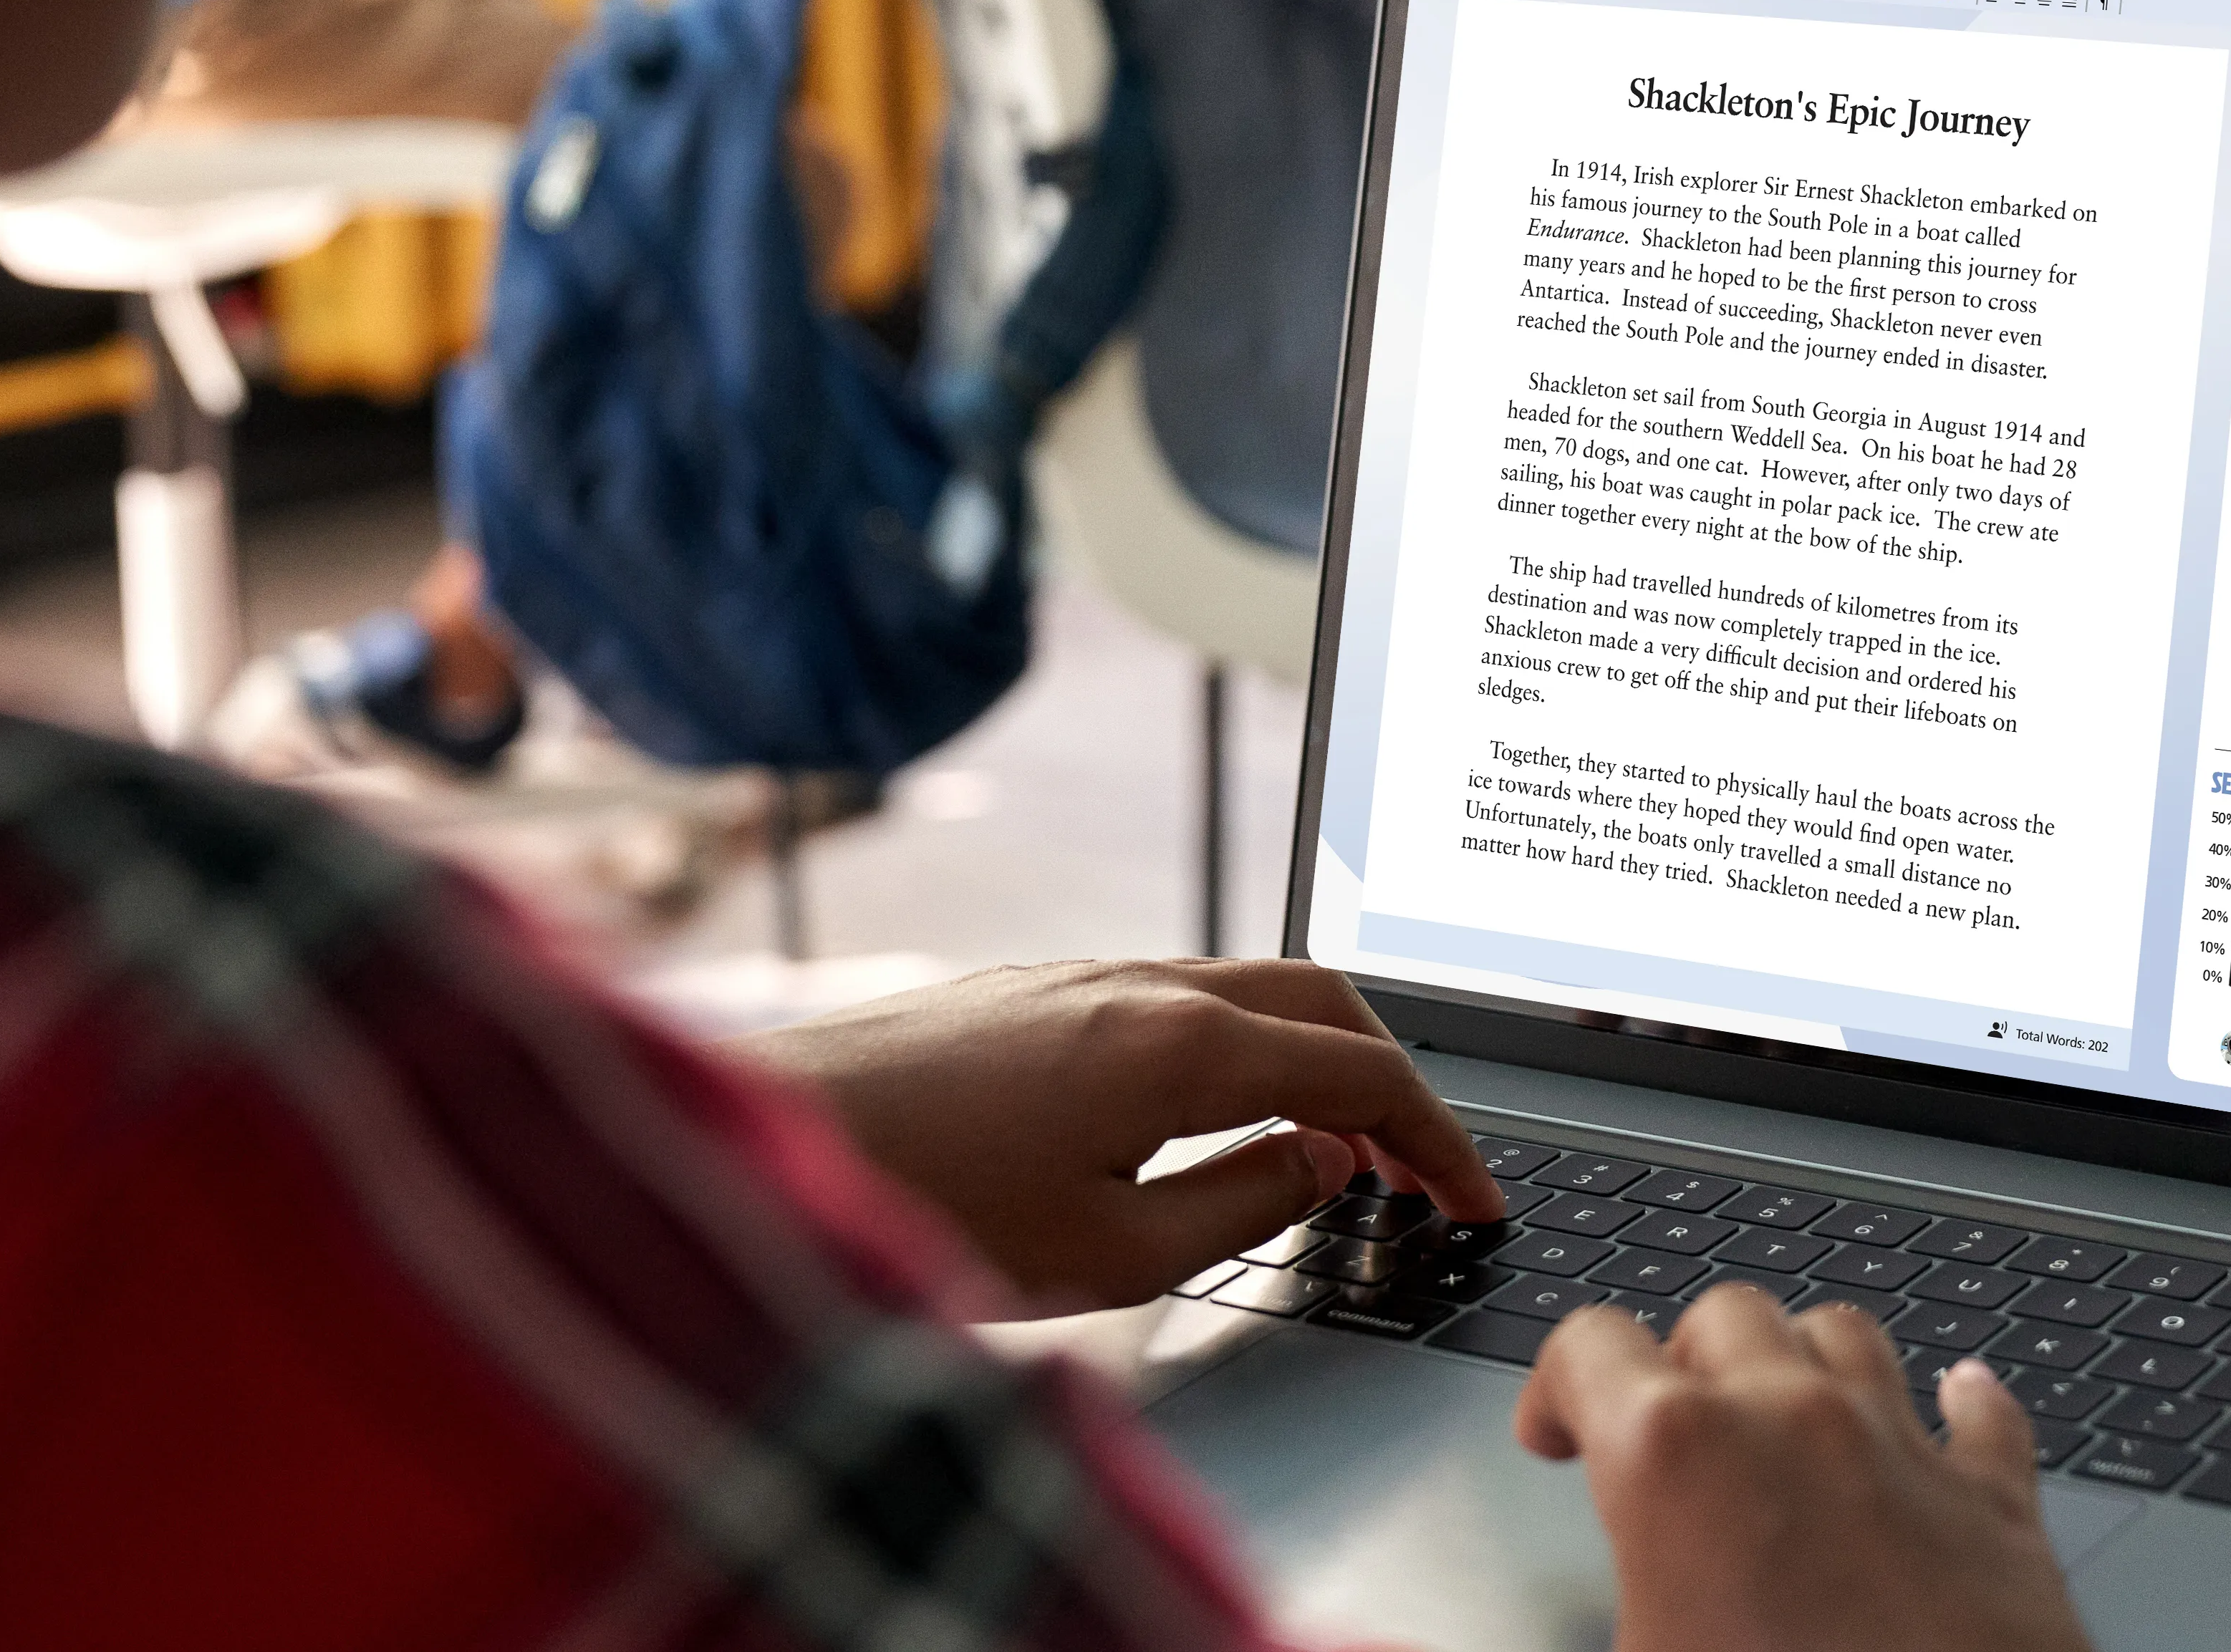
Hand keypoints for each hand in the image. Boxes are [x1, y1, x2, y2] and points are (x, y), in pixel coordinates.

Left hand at [737, 957, 1506, 1311]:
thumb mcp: (1109, 1255)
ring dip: (1314, 1058)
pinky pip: (1179, 994)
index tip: (1473, 1199)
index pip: (1362, 1074)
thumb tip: (1313, 1168)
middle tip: (1422, 1166)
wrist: (757, 1142)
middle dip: (1394, 1079)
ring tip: (1332, 1151)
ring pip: (1250, 988)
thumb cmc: (915, 1208)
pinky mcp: (1032, 988)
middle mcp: (1143, 981)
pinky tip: (1218, 1117)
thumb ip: (1239, 1206)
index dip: (1437, 1140)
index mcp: (1180, 1044)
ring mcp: (1084, 974)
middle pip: (1323, 1002)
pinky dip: (1240, 1048)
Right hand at [1518, 1287, 2092, 1651]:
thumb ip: (1526, 1626)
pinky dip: (1960, 1405)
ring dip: (1803, 1362)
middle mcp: (1791, 1421)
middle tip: (1660, 1433)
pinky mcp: (1997, 1507)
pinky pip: (1984, 1413)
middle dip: (1680, 1362)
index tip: (1552, 1437)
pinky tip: (1954, 1406)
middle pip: (1720, 1315)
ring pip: (1844, 1332)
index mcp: (1672, 1456)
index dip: (1554, 1388)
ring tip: (1777, 1417)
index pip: (1586, 1344)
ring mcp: (1903, 1452)